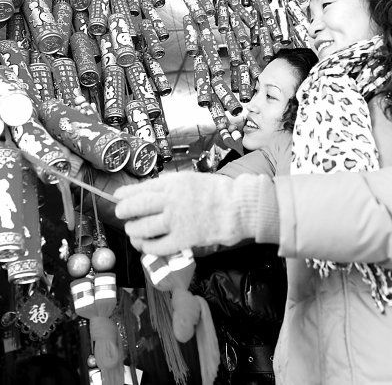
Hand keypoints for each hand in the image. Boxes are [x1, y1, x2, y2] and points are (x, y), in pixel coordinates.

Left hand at [114, 172, 254, 254]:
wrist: (237, 207)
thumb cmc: (219, 191)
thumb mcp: (193, 179)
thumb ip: (173, 185)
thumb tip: (154, 190)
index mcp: (173, 183)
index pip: (142, 188)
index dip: (127, 193)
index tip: (118, 196)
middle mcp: (169, 200)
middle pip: (136, 206)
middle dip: (124, 211)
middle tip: (121, 214)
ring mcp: (174, 220)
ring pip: (142, 227)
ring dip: (133, 230)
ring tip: (132, 231)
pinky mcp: (181, 239)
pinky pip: (156, 245)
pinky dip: (147, 246)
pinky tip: (146, 246)